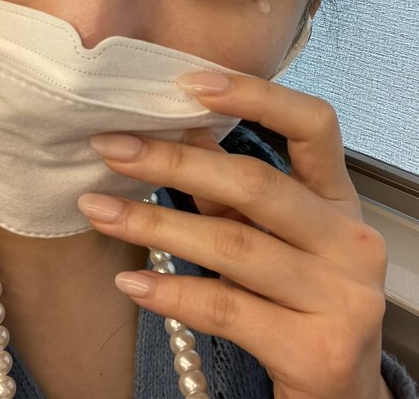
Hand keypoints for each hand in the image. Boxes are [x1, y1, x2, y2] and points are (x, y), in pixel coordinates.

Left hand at [78, 72, 388, 398]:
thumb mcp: (275, 234)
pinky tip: (130, 283)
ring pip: (233, 247)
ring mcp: (341, 298)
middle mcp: (351, 242)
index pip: (315, 124)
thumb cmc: (299, 294)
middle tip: (111, 148)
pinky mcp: (316, 351)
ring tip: (99, 209)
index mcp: (341, 199)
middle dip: (174, 161)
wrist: (339, 389)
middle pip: (255, 184)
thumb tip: (181, 130)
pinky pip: (227, 310)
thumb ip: (234, 189)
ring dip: (155, 225)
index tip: (191, 84)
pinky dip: (172, 293)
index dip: (257, 96)